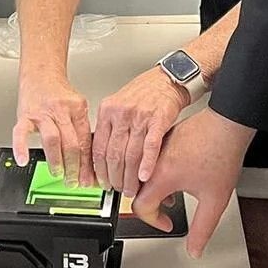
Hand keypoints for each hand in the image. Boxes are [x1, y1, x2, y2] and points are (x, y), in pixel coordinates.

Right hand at [12, 70, 95, 187]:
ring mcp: (42, 113)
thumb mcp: (77, 108)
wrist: (41, 72)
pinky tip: (23, 160)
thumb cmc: (59, 93)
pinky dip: (21, 147)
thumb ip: (81, 131)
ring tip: (59, 175)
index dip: (88, 164)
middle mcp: (61, 110)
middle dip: (74, 167)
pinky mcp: (24, 114)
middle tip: (74, 182)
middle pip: (71, 142)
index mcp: (78, 109)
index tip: (89, 179)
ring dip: (57, 161)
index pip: (85, 141)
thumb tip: (88, 162)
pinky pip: (21, 132)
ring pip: (52, 139)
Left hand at [93, 67, 187, 192]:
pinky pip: (150, 147)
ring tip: (131, 188)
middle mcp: (122, 112)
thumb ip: (110, 127)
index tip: (103, 182)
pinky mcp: (159, 119)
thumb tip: (101, 156)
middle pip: (114, 155)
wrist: (169, 78)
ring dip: (130, 177)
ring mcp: (140, 116)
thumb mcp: (119, 104)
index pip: (98, 147)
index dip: (100, 170)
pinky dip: (147, 164)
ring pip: (131, 155)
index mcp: (108, 110)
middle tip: (118, 190)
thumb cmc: (146, 92)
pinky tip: (145, 176)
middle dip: (115, 178)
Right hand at [131, 108, 254, 257]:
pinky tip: (179, 173)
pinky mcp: (164, 136)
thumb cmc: (222, 154)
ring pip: (144, 173)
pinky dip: (158, 172)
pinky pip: (151, 159)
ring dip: (156, 188)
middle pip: (137, 190)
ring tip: (175, 192)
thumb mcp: (215, 200)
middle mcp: (154, 160)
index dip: (154, 221)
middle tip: (169, 209)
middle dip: (152, 206)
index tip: (167, 224)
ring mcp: (158, 146)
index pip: (140, 207)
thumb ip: (202, 229)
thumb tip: (194, 249)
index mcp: (161, 176)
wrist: (229, 122)